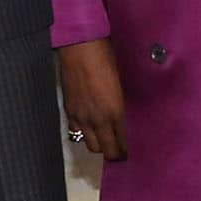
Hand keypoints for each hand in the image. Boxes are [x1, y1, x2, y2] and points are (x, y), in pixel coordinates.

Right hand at [58, 38, 126, 161]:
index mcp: (116, 112)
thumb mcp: (122, 84)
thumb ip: (123, 105)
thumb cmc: (106, 58)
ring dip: (99, 144)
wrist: (80, 47)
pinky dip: (84, 133)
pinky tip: (89, 125)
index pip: (123, 145)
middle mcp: (98, 119)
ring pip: (91, 145)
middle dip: (114, 153)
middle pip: (107, 151)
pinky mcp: (69, 111)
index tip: (130, 151)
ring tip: (105, 138)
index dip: (127, 152)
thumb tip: (126, 119)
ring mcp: (81, 117)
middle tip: (119, 149)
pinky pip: (76, 132)